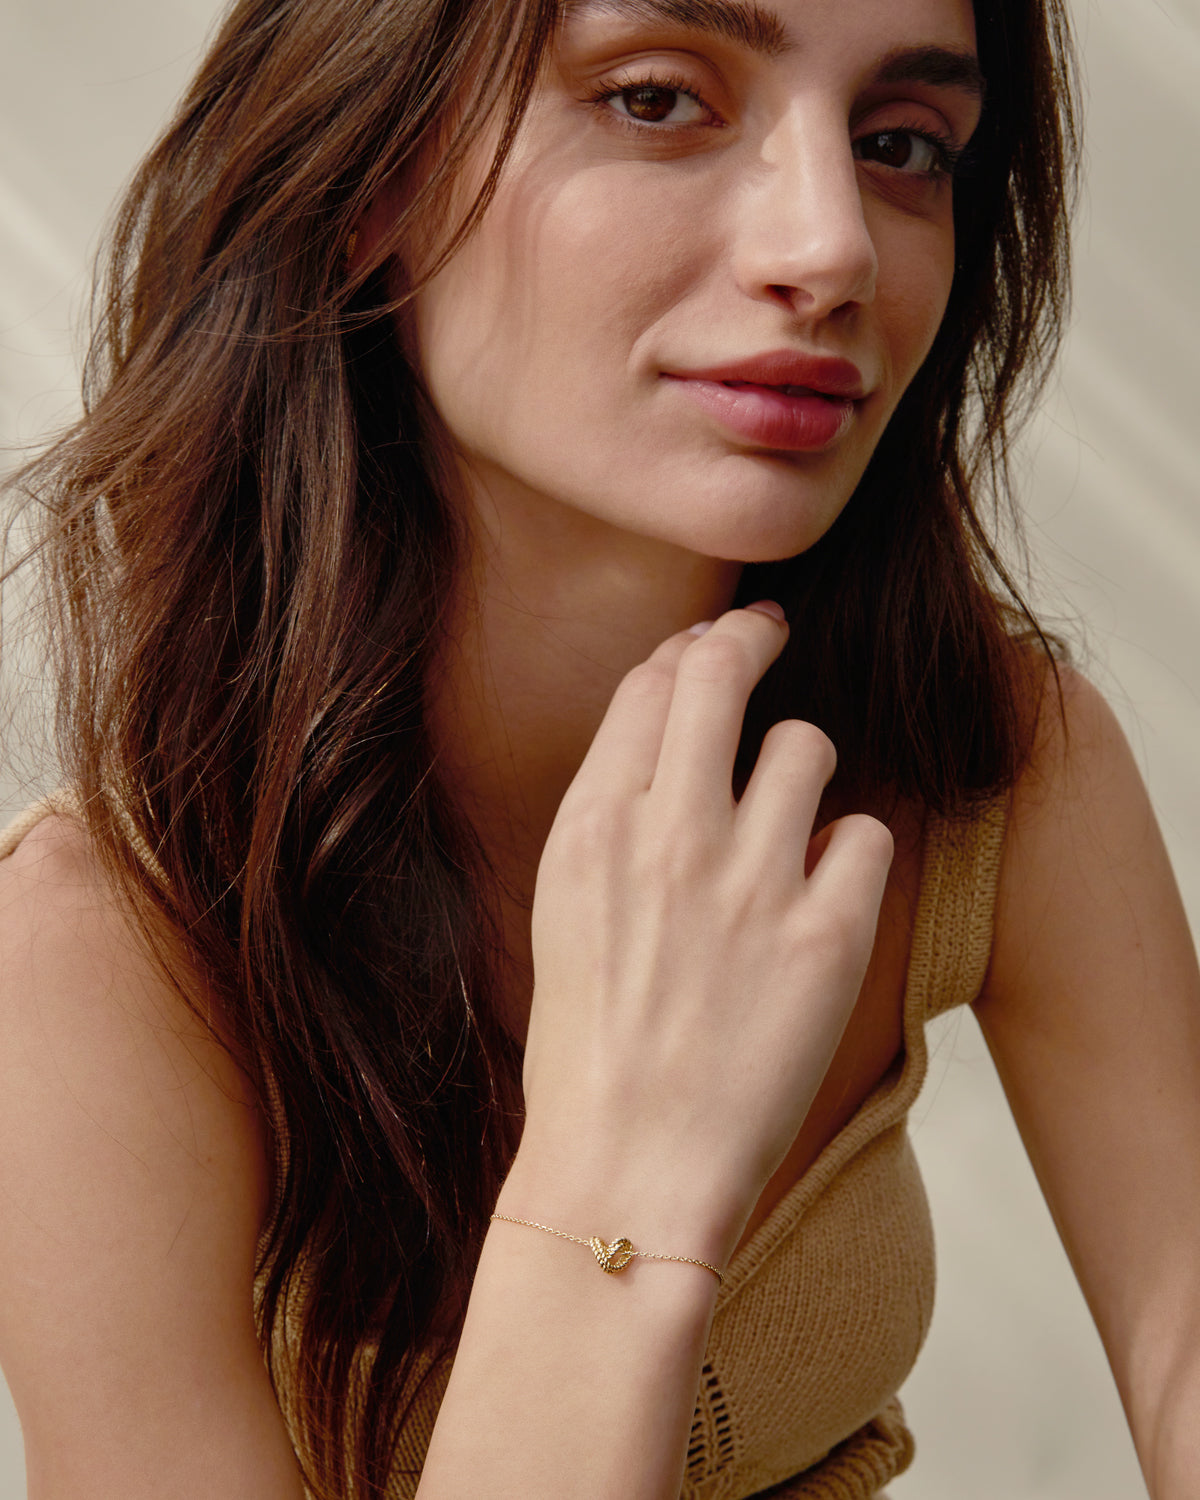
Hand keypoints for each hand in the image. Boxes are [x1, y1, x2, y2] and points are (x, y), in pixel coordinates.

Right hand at [517, 604, 893, 1254]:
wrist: (628, 1168)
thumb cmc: (586, 1051)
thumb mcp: (564, 913)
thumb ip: (611, 821)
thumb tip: (665, 743)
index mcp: (592, 829)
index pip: (650, 688)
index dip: (689, 650)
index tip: (715, 642)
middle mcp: (669, 835)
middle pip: (722, 675)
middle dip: (752, 639)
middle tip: (772, 632)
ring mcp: (749, 883)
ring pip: (808, 744)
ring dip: (804, 766)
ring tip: (793, 818)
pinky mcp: (825, 937)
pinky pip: (866, 833)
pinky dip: (851, 854)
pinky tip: (826, 890)